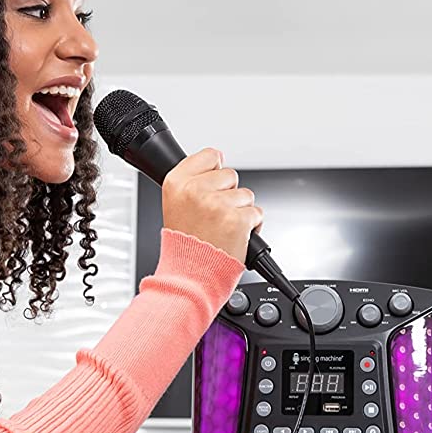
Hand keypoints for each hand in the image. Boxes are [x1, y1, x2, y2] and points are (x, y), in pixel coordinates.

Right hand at [161, 149, 263, 263]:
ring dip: (240, 211)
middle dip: (228, 194)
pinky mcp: (237, 220)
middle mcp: (195, 190)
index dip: (215, 172)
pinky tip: (234, 236)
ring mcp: (217, 205)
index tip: (211, 186)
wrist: (190, 276)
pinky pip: (256, 213)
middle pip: (230, 175)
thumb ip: (193, 182)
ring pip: (245, 195)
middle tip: (213, 217)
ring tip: (222, 228)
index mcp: (176, 183)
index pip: (210, 155)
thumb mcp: (174, 205)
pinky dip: (251, 226)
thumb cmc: (185, 246)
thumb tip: (217, 162)